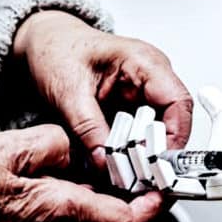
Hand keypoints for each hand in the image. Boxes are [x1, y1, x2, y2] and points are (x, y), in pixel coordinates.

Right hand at [0, 125, 163, 221]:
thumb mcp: (12, 148)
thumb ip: (55, 143)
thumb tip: (79, 144)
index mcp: (60, 207)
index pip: (123, 218)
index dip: (151, 206)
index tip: (162, 188)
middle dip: (146, 210)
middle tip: (155, 184)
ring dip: (127, 211)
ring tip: (134, 182)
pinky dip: (104, 211)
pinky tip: (98, 187)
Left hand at [14, 11, 193, 167]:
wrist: (44, 42)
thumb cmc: (57, 49)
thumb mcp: (67, 90)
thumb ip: (87, 128)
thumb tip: (104, 161)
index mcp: (143, 62)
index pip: (177, 101)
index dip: (174, 136)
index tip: (158, 164)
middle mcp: (150, 78)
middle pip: (172, 122)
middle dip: (158, 154)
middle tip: (140, 179)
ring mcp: (142, 94)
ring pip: (157, 134)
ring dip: (144, 157)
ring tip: (128, 178)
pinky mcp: (130, 109)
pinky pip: (139, 136)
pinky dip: (131, 154)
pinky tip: (119, 169)